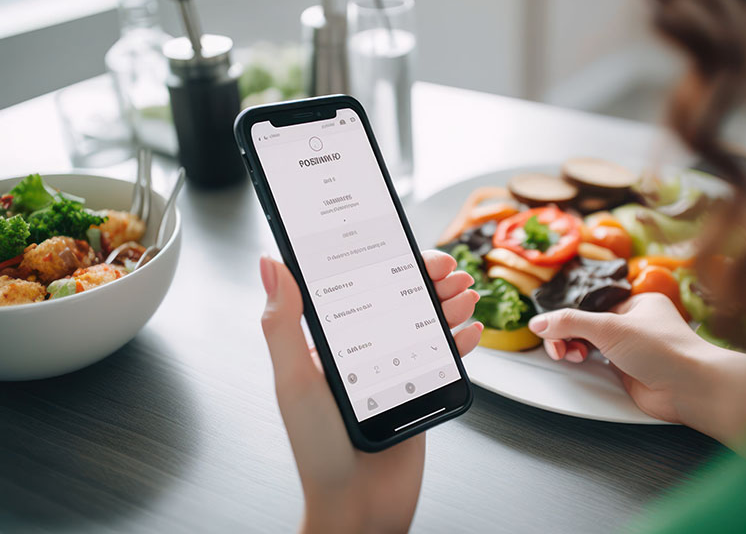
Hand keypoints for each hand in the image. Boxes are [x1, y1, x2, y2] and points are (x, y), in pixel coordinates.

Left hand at [259, 251, 481, 533]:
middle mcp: (363, 350)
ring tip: (464, 295)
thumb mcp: (295, 382)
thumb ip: (283, 324)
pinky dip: (460, 341)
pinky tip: (470, 330)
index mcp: (329, 341)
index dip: (383, 260)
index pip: (357, 285)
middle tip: (447, 269)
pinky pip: (443, 357)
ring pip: (425, 323)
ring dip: (448, 304)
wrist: (358, 507)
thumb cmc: (316, 450)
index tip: (403, 245)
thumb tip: (269, 265)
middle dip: (426, 279)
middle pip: (398, 299)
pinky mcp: (418, 389)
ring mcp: (393, 368)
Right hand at [530, 293, 745, 449]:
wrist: (690, 388)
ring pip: (591, 344)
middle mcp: (634, 325)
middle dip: (567, 333)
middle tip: (556, 345)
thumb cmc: (664, 350)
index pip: (592, 304)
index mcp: (636, 303)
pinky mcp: (628, 373)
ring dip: (573, 347)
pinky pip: (597, 364)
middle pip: (588, 324)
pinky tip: (576, 361)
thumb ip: (571, 322)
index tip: (549, 324)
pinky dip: (583, 362)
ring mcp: (630, 350)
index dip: (569, 313)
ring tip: (566, 354)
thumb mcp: (610, 327)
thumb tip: (539, 322)